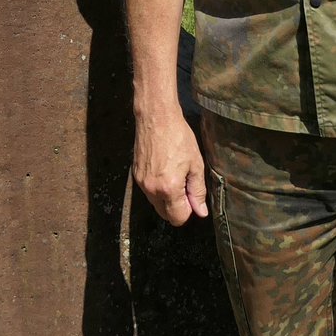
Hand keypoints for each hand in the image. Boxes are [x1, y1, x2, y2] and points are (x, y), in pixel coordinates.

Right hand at [132, 111, 208, 225]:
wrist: (155, 117)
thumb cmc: (178, 137)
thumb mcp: (195, 163)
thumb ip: (198, 190)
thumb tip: (200, 212)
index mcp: (169, 188)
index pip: (178, 218)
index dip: (188, 210)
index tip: (191, 194)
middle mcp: (152, 189)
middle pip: (165, 214)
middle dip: (176, 207)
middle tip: (184, 185)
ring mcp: (141, 182)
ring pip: (155, 203)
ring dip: (166, 198)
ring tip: (173, 174)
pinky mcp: (135, 174)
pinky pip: (148, 191)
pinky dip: (156, 187)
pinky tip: (163, 169)